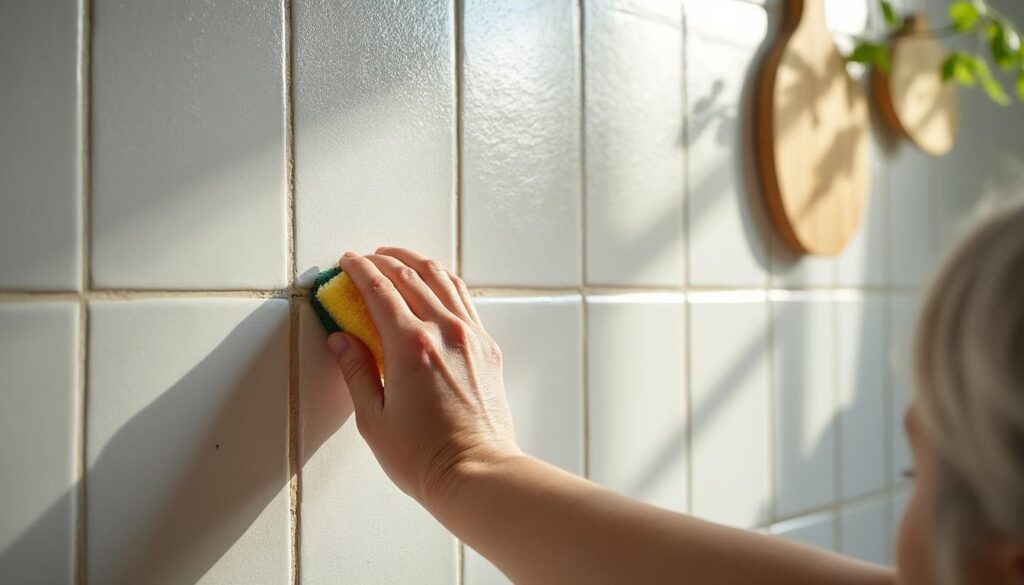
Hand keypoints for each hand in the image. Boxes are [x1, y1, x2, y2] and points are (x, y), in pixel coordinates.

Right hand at [326, 247, 521, 505]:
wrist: (476, 473)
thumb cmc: (424, 456)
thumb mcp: (373, 418)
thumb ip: (356, 371)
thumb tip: (340, 341)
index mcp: (410, 346)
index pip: (379, 289)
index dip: (359, 270)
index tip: (347, 262)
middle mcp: (444, 331)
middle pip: (410, 276)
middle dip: (384, 260)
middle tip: (366, 258)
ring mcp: (471, 336)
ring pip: (442, 280)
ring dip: (416, 262)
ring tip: (397, 258)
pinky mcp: (487, 347)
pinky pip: (464, 299)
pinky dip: (444, 282)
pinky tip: (434, 283)